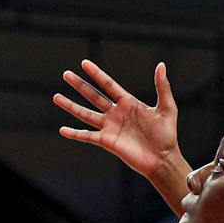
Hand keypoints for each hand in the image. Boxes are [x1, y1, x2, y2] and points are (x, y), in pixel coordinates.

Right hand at [55, 61, 180, 179]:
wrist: (163, 159)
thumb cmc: (167, 135)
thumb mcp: (167, 108)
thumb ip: (162, 87)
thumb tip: (161, 65)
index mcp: (128, 103)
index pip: (108, 85)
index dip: (97, 74)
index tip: (84, 63)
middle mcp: (116, 113)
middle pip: (93, 96)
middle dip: (79, 85)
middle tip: (66, 74)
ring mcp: (110, 127)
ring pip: (86, 114)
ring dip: (71, 106)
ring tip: (56, 97)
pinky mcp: (107, 142)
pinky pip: (88, 136)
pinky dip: (75, 134)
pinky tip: (62, 130)